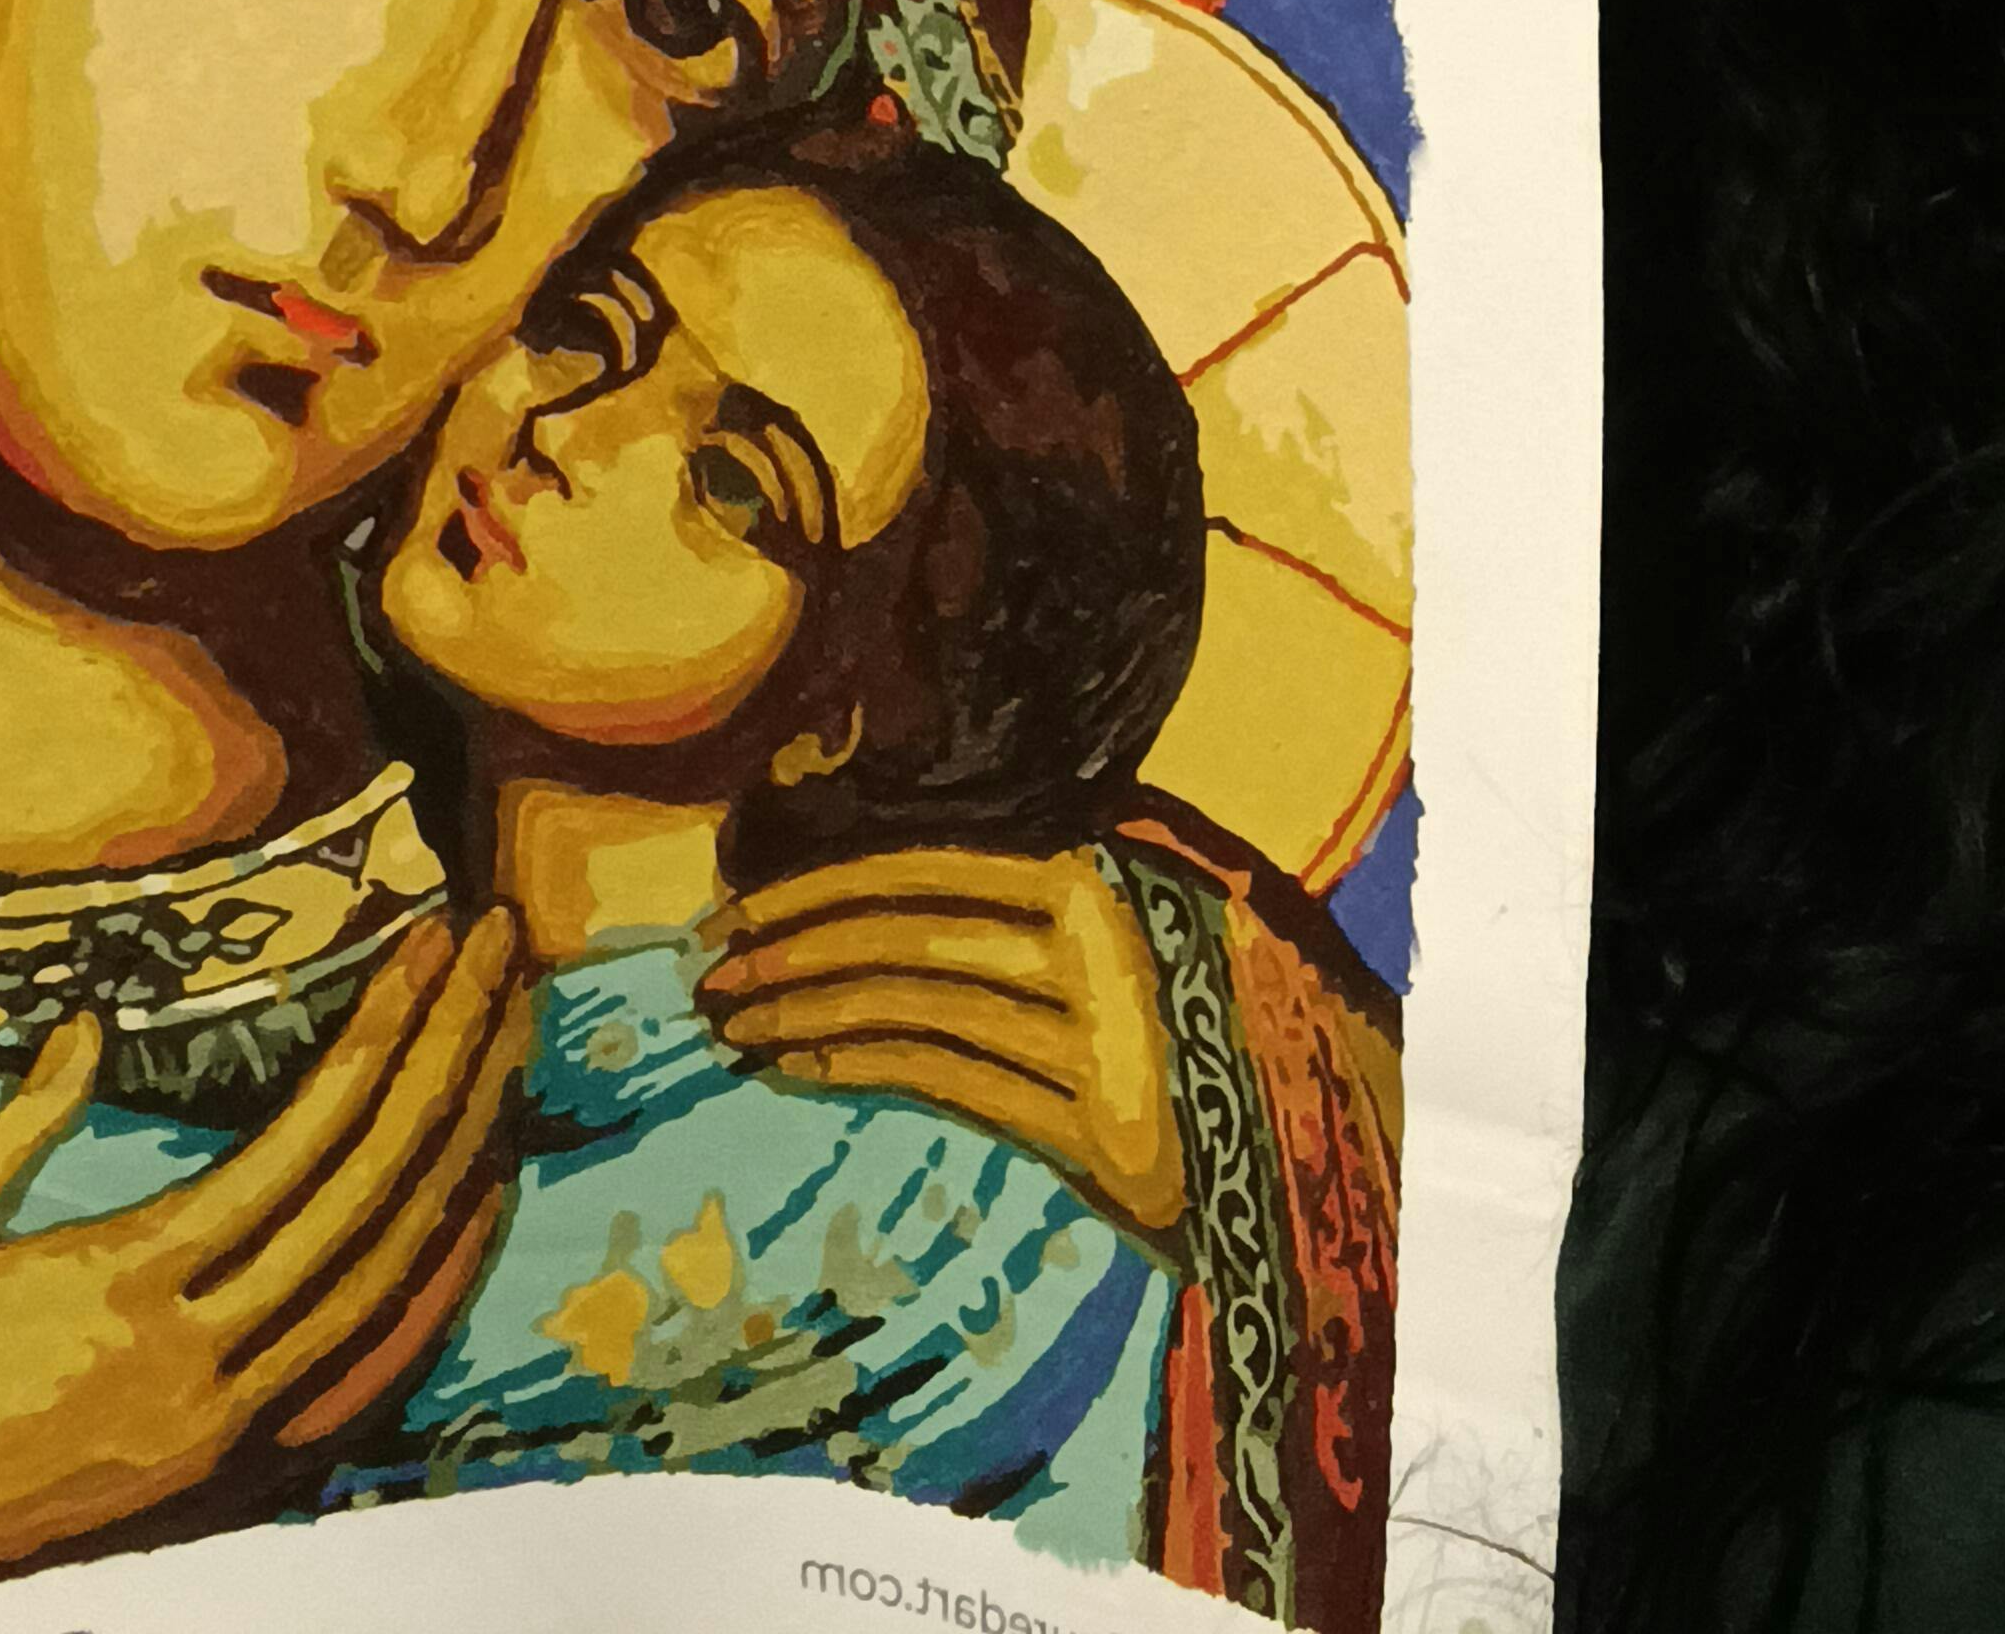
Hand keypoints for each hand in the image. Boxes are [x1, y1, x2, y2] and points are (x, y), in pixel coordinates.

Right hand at [0, 908, 528, 1612]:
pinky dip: (443, 1275)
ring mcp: (235, 1417)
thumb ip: (14, 1131)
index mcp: (124, 1281)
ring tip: (512, 1034)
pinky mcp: (245, 1465)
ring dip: (469, 1145)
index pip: (301, 1142)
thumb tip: (84, 1021)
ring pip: (399, 1269)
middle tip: (499, 949)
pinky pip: (379, 1363)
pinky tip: (480, 1198)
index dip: (381, 1037)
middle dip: (453, 1056)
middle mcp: (202, 1351)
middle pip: (376, 1186)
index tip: (425, 944)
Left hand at [697, 846, 1185, 1241]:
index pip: (925, 867)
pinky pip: (950, 1082)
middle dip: (789, 954)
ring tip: (731, 1028)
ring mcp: (1108, 1039)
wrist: (1298, 1137)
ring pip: (916, 1012)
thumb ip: (1013, 900)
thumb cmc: (1178, 1015)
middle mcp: (1105, 945)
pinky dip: (859, 1069)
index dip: (815, 890)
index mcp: (1099, 873)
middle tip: (707, 978)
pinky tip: (794, 1067)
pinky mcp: (1104, 1130)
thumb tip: (852, 889)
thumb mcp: (1107, 924)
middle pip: (908, 939)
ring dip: (804, 1017)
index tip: (732, 914)